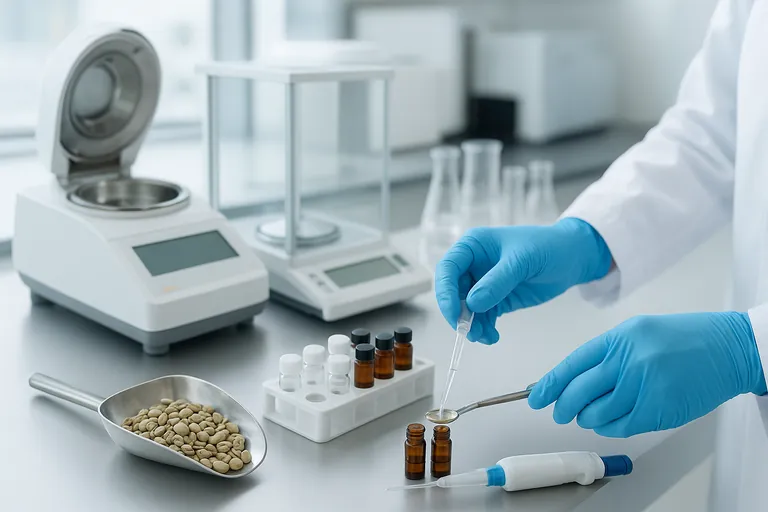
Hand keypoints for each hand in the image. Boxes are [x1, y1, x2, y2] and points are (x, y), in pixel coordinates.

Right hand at [435, 218, 611, 343]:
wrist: (573, 258)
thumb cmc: (548, 247)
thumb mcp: (523, 261)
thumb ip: (497, 282)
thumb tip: (472, 304)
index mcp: (473, 246)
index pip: (448, 268)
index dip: (445, 291)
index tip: (454, 312)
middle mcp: (473, 264)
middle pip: (452, 291)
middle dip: (458, 313)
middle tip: (468, 331)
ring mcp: (483, 283)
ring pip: (465, 308)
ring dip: (471, 325)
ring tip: (485, 337)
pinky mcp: (495, 299)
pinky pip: (481, 317)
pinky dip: (483, 328)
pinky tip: (493, 336)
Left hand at [528, 312, 767, 437]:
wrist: (728, 349)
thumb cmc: (683, 339)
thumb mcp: (637, 332)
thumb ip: (605, 354)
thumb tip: (572, 378)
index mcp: (618, 338)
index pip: (572, 365)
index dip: (551, 384)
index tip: (537, 397)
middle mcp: (628, 360)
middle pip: (579, 392)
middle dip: (563, 407)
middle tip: (560, 413)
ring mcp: (643, 386)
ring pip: (597, 414)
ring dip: (588, 419)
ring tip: (590, 415)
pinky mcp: (658, 409)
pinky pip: (620, 426)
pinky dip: (609, 428)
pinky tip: (610, 422)